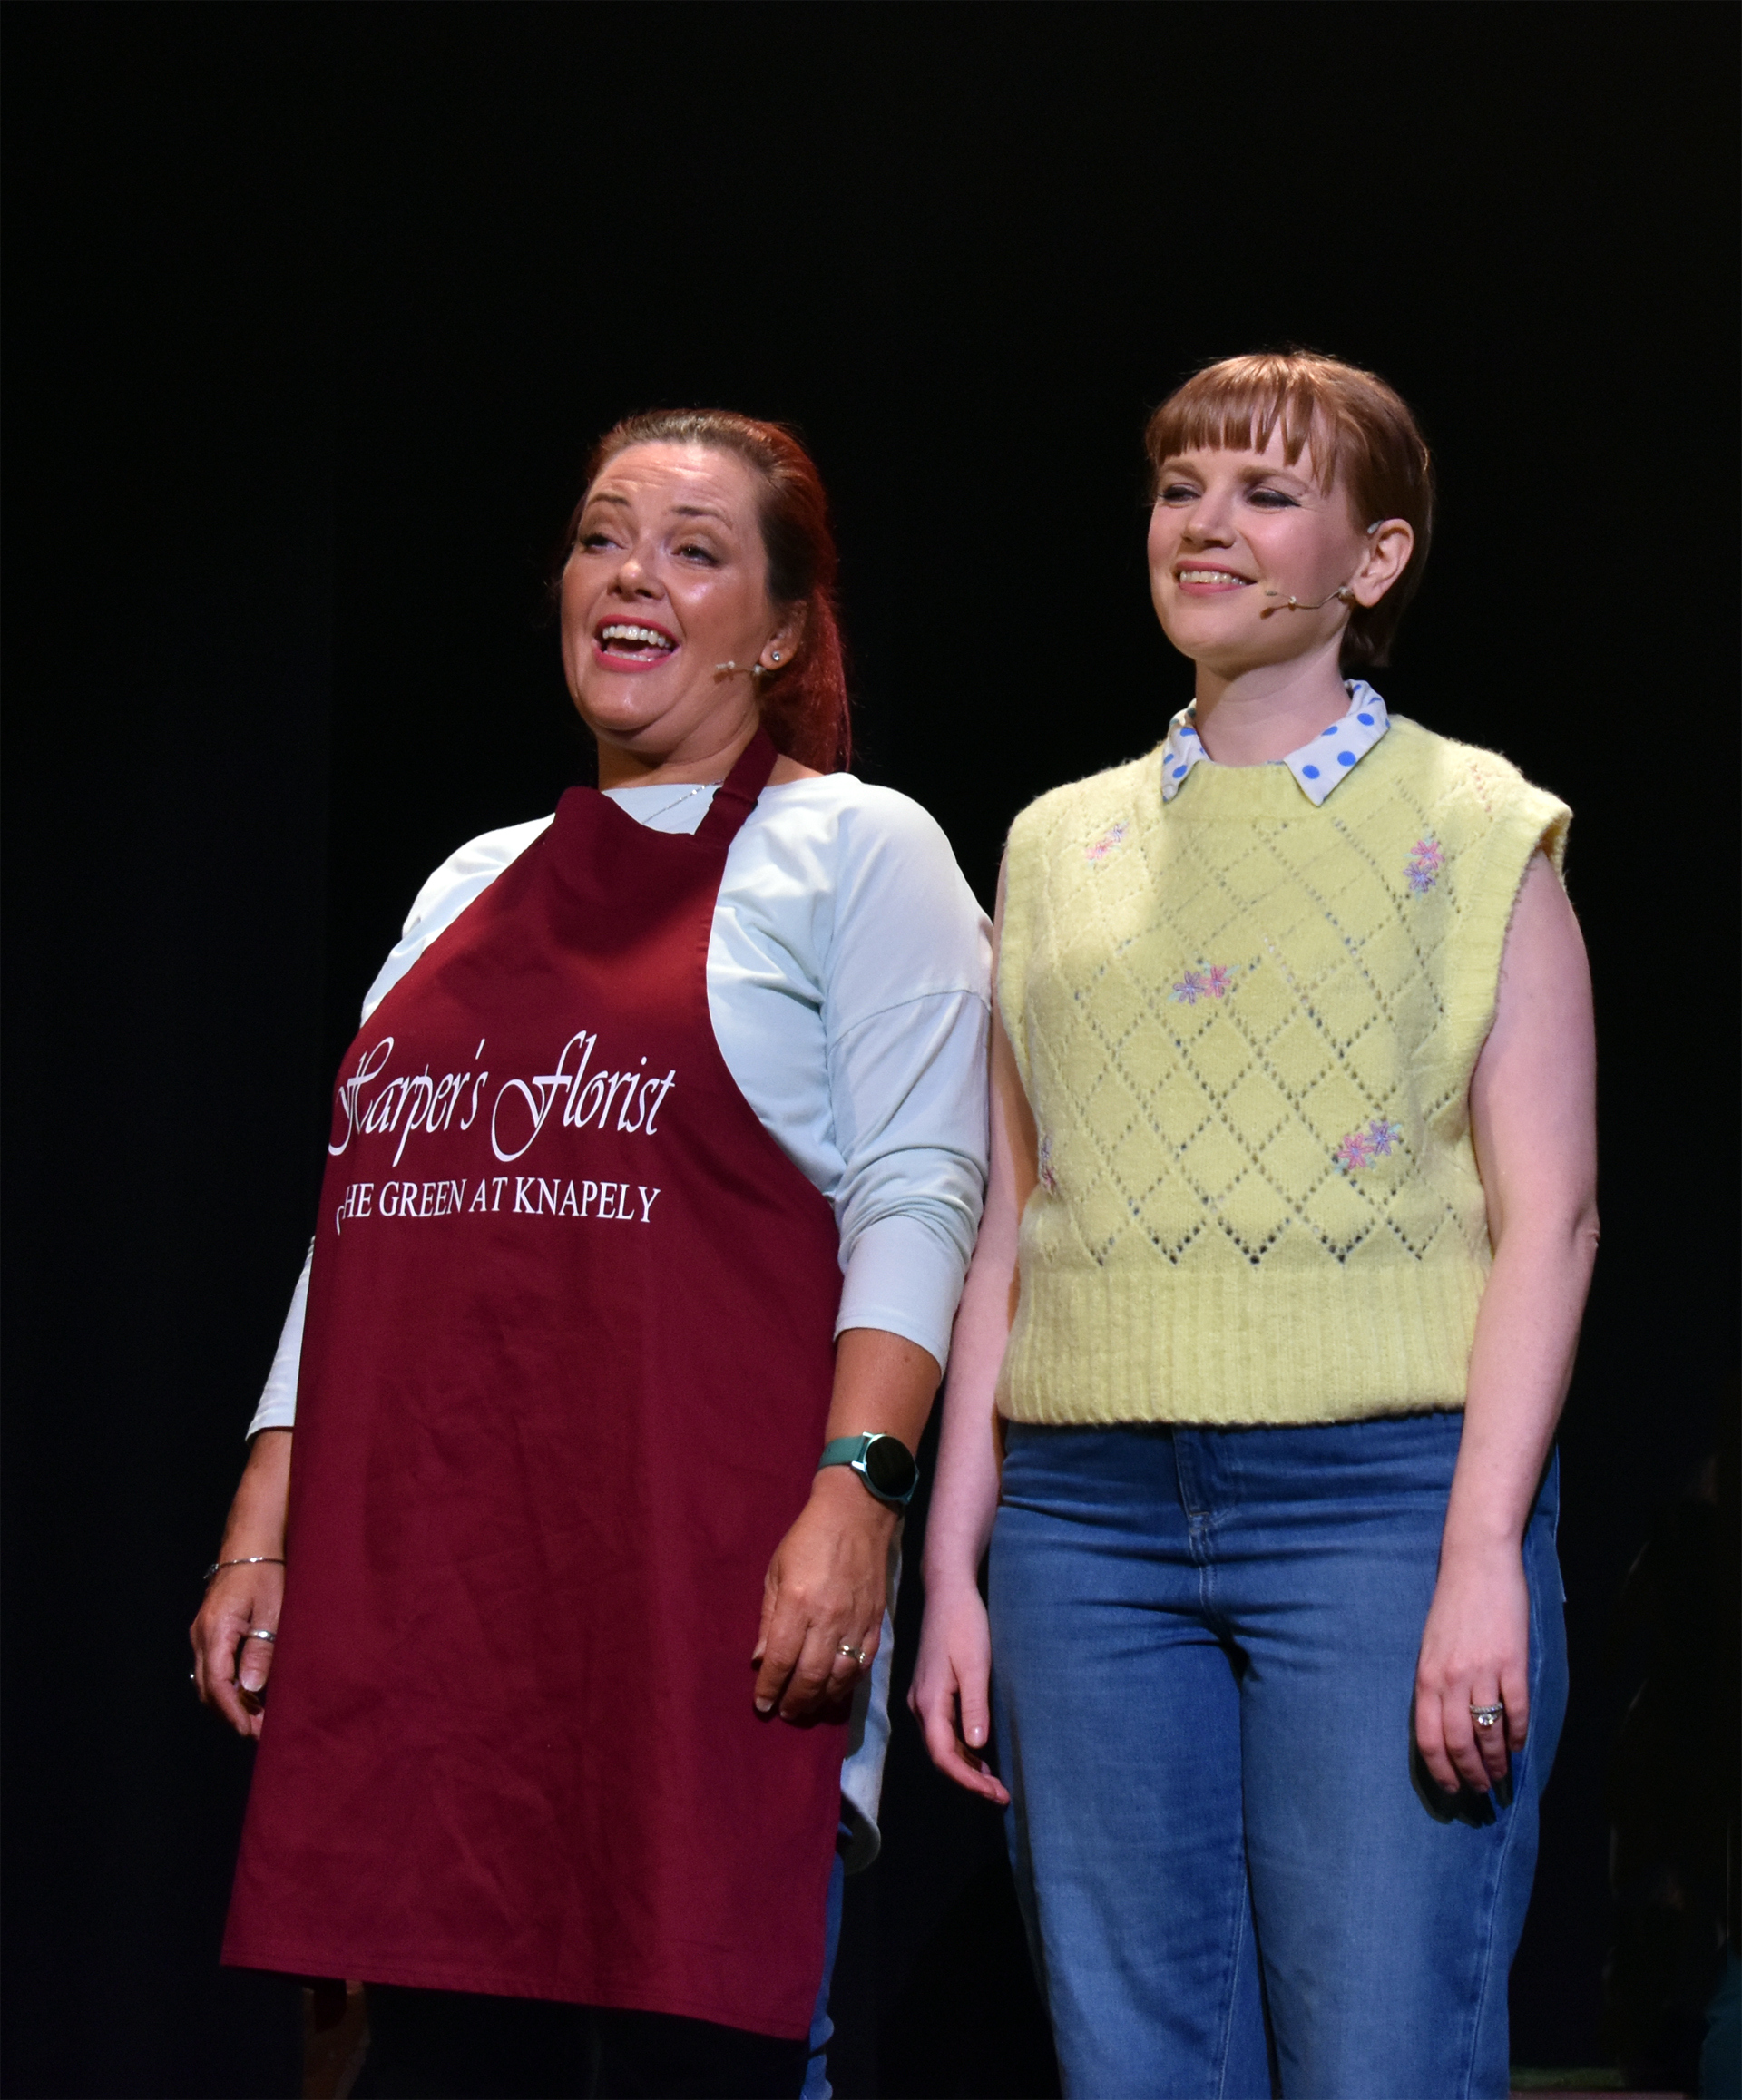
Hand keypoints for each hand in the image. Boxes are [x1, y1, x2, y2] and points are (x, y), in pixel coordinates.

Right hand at [189, 1561, 283, 1739]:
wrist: (251, 1546)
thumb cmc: (265, 1574)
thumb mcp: (271, 1611)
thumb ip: (261, 1650)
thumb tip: (249, 1690)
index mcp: (215, 1630)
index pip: (217, 1683)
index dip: (232, 1711)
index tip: (249, 1730)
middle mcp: (201, 1635)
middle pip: (209, 1688)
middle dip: (232, 1714)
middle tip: (259, 1732)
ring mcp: (201, 1635)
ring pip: (209, 1681)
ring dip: (230, 1703)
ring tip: (259, 1719)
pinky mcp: (208, 1633)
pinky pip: (213, 1668)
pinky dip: (228, 1687)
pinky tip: (250, 1696)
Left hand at [752, 1469, 893, 1724]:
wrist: (856, 1514)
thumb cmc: (808, 1539)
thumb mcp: (776, 1572)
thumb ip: (769, 1618)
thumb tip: (761, 1659)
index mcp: (797, 1603)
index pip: (781, 1660)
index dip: (769, 1688)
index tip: (762, 1705)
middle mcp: (828, 1618)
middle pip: (810, 1677)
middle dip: (795, 1703)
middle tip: (785, 1713)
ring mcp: (856, 1622)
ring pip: (839, 1678)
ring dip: (821, 1700)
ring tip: (808, 1708)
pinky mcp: (876, 1623)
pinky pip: (863, 1665)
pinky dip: (848, 1685)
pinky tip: (836, 1691)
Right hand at [908, 1578, 1009, 1804]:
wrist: (947, 1591)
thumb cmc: (964, 1623)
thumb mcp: (976, 1664)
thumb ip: (974, 1705)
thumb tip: (975, 1748)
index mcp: (929, 1701)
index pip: (944, 1755)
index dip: (968, 1780)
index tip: (996, 1794)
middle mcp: (920, 1705)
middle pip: (940, 1755)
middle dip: (970, 1779)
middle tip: (1002, 1795)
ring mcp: (923, 1699)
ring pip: (941, 1745)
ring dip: (966, 1767)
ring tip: (996, 1783)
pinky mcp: (930, 1692)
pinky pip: (943, 1732)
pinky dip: (961, 1750)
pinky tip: (980, 1756)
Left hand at [1413, 1540, 1529, 1795]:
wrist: (1477, 1562)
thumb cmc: (1451, 1605)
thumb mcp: (1430, 1646)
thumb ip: (1435, 1684)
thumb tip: (1442, 1726)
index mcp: (1426, 1677)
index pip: (1428, 1739)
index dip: (1441, 1771)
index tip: (1452, 1790)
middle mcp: (1450, 1679)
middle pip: (1458, 1744)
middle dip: (1471, 1775)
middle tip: (1482, 1791)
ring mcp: (1482, 1672)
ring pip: (1488, 1735)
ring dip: (1496, 1763)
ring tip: (1502, 1776)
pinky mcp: (1513, 1663)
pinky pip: (1516, 1712)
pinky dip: (1519, 1735)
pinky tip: (1520, 1746)